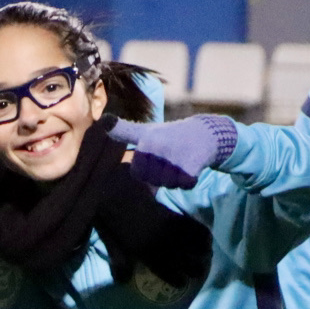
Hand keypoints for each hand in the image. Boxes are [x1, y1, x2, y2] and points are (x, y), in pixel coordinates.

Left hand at [109, 114, 237, 189]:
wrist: (205, 133)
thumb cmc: (171, 134)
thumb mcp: (146, 131)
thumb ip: (125, 131)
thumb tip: (104, 123)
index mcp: (145, 142)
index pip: (138, 173)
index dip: (148, 171)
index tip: (157, 160)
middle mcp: (158, 149)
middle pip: (154, 181)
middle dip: (163, 176)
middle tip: (172, 160)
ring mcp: (175, 157)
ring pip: (170, 184)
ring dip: (177, 179)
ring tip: (181, 162)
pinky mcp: (191, 165)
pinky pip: (185, 184)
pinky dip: (190, 180)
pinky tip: (192, 166)